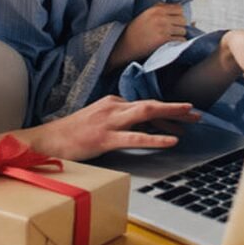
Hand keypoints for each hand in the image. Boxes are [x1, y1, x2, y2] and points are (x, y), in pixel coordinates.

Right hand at [15, 96, 200, 160]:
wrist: (46, 140)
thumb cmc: (71, 134)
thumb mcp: (96, 121)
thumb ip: (117, 120)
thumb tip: (138, 127)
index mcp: (111, 103)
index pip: (144, 105)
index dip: (166, 111)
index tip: (183, 115)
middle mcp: (112, 107)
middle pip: (150, 104)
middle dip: (175, 107)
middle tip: (197, 112)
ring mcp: (108, 122)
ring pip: (145, 113)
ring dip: (171, 114)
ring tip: (191, 117)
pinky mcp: (104, 138)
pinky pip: (135, 138)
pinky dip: (155, 138)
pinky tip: (171, 140)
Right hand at [109, 3, 187, 68]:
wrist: (127, 45)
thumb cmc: (134, 31)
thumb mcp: (144, 14)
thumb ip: (158, 9)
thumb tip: (173, 8)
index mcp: (156, 9)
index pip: (179, 8)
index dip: (178, 15)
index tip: (174, 20)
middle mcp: (161, 18)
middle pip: (183, 19)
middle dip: (179, 25)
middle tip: (173, 30)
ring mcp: (163, 29)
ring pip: (183, 30)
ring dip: (179, 35)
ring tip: (171, 37)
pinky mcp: (164, 40)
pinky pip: (180, 40)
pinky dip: (178, 43)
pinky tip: (171, 43)